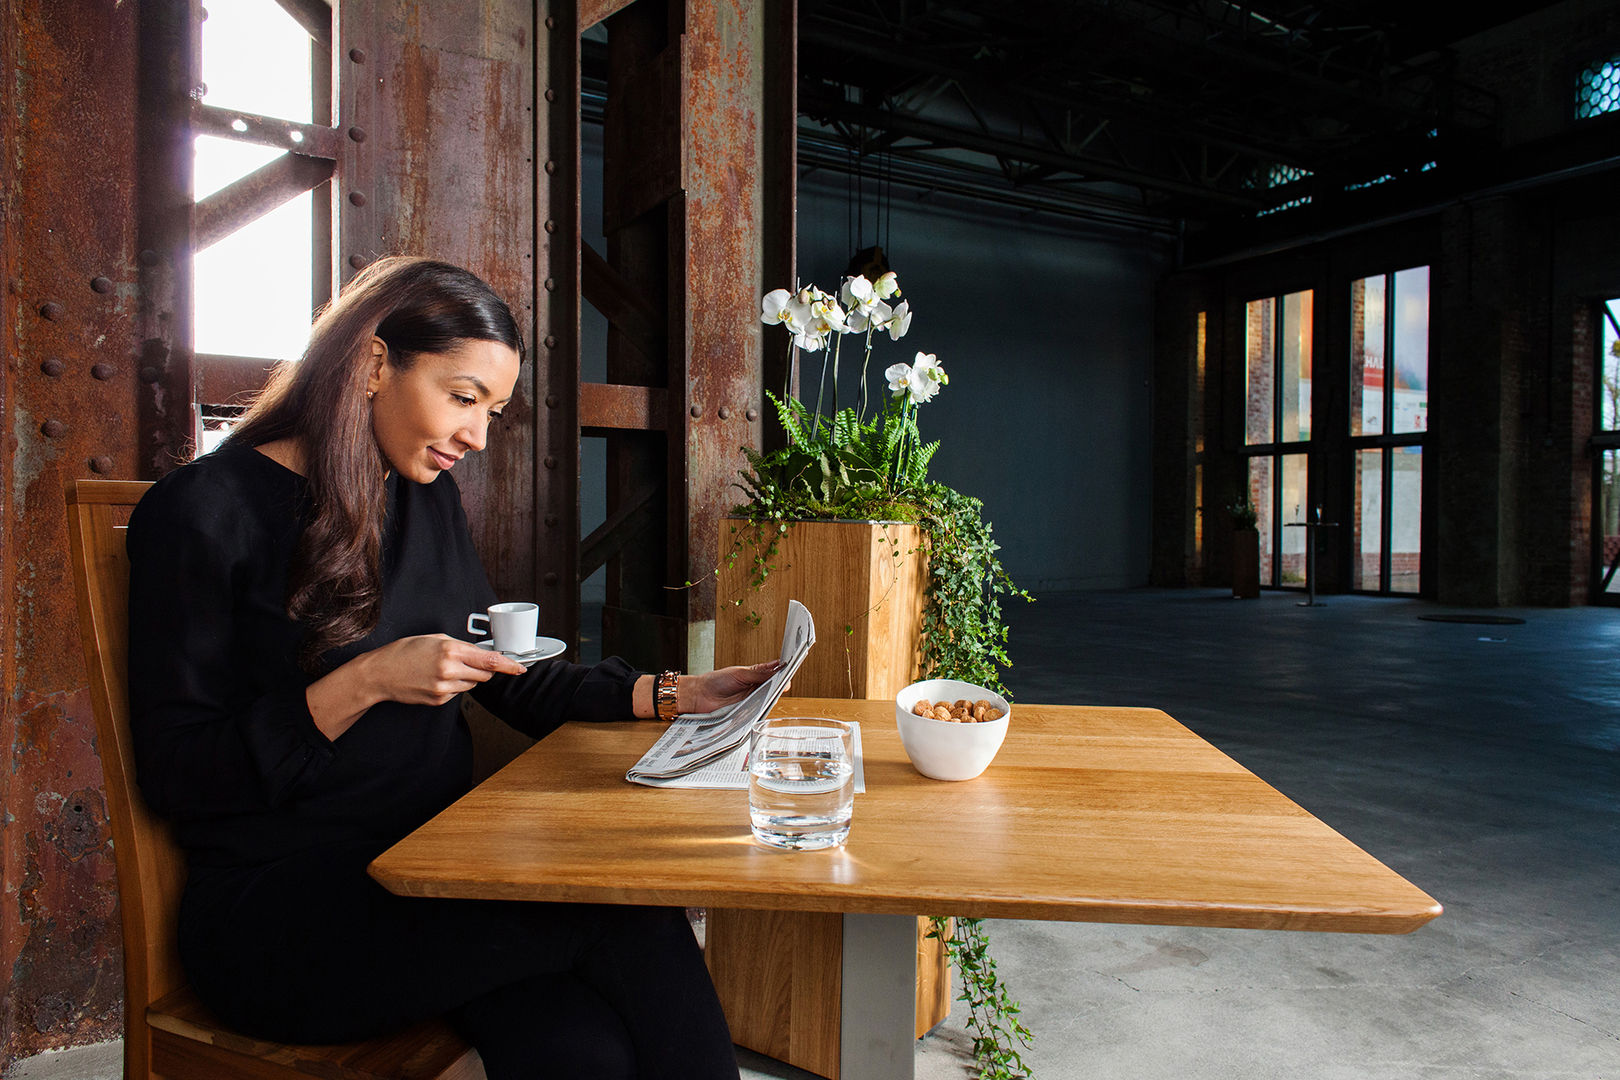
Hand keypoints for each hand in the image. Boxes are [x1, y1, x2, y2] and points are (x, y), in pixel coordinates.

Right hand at [308, 634, 525, 740]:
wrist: (380, 673)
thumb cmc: (404, 652)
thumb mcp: (434, 639)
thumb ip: (460, 646)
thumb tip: (482, 654)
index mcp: (450, 650)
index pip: (489, 660)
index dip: (508, 665)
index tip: (520, 668)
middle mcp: (449, 670)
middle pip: (484, 675)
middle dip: (482, 669)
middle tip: (466, 662)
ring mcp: (443, 688)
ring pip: (471, 685)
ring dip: (466, 678)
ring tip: (443, 669)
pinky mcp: (438, 700)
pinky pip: (457, 693)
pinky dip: (453, 686)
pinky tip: (435, 679)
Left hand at [682, 660, 784, 714]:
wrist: (700, 696)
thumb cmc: (716, 681)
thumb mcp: (740, 673)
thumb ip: (759, 672)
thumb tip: (777, 666)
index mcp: (755, 678)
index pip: (774, 677)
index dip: (782, 675)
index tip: (789, 670)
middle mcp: (755, 692)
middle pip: (773, 690)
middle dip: (779, 687)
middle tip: (784, 683)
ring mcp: (752, 704)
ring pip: (767, 702)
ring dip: (770, 698)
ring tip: (774, 692)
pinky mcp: (746, 715)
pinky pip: (757, 713)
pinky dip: (761, 710)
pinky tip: (763, 705)